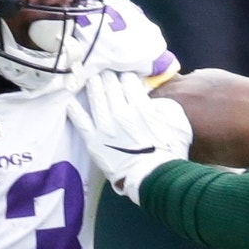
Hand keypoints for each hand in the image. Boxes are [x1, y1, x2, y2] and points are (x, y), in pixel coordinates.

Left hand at [67, 70, 191, 202]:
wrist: (154, 178)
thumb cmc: (169, 151)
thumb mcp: (178, 122)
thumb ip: (165, 105)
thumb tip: (152, 100)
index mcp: (141, 106)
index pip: (128, 80)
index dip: (126, 74)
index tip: (124, 73)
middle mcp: (121, 112)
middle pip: (110, 84)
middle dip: (108, 75)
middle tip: (105, 70)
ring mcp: (105, 126)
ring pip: (95, 97)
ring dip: (92, 84)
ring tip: (90, 78)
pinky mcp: (93, 141)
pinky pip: (80, 121)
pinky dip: (74, 110)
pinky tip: (70, 100)